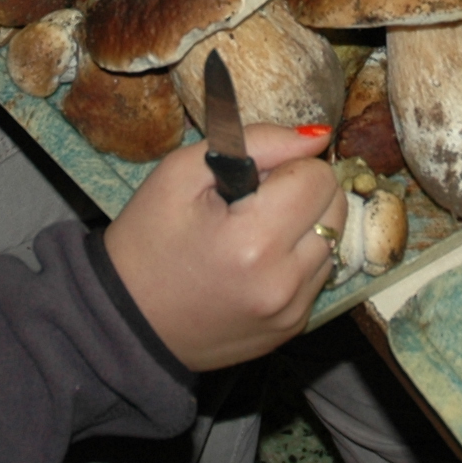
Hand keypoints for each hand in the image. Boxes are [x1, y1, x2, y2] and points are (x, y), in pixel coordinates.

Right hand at [104, 123, 345, 373]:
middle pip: (335, 208)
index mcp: (254, 242)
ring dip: (304, 226)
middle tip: (253, 201)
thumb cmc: (147, 241)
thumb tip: (317, 135)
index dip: (285, 165)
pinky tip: (257, 262)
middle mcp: (283, 283)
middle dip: (302, 192)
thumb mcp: (181, 173)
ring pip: (333, 241)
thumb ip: (257, 142)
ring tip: (254, 232)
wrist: (126, 322)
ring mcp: (292, 311)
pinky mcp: (293, 327)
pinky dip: (298, 258)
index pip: (317, 176)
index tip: (251, 178)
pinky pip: (318, 274)